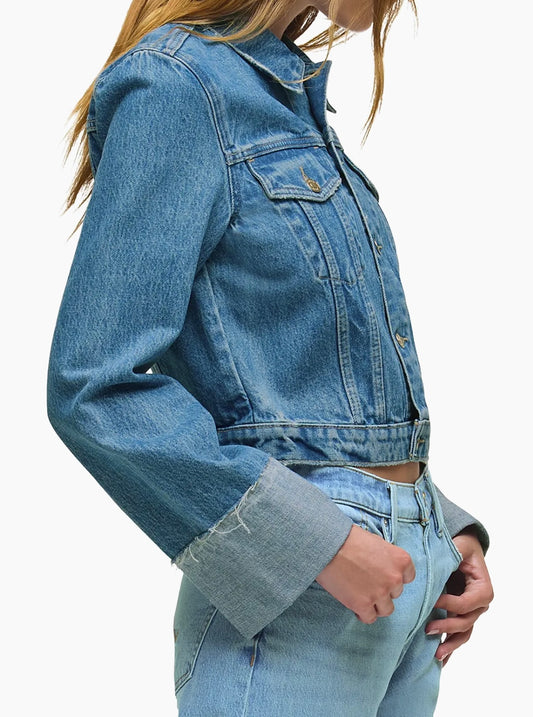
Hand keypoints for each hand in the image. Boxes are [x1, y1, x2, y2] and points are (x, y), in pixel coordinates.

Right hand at [315, 524, 415, 622]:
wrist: (328, 546)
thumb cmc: (349, 539)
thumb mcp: (376, 542)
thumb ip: (386, 557)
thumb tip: (384, 566)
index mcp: (401, 560)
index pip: (408, 577)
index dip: (394, 577)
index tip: (384, 575)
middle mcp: (394, 579)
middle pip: (395, 593)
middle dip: (383, 588)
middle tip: (367, 581)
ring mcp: (380, 594)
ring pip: (386, 609)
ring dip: (376, 604)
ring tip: (362, 595)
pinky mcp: (363, 605)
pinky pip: (370, 618)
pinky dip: (363, 613)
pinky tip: (355, 605)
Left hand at [426, 530, 493, 665]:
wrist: (463, 550)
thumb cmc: (462, 547)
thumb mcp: (459, 545)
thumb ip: (453, 552)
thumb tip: (440, 560)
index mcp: (482, 589)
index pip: (466, 603)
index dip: (450, 604)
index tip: (433, 601)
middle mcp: (479, 604)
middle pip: (465, 622)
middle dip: (447, 627)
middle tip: (428, 629)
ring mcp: (471, 613)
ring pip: (463, 634)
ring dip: (450, 645)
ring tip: (436, 655)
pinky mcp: (461, 616)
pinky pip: (458, 636)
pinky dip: (450, 648)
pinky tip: (440, 660)